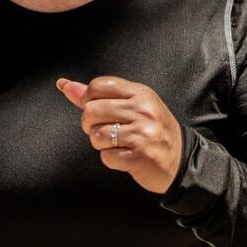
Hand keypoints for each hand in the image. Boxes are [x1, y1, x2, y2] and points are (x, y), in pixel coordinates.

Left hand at [57, 76, 183, 193]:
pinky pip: (106, 156)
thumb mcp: (133, 106)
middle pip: (91, 111)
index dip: (88, 99)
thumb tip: (64, 85)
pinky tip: (124, 156)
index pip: (99, 85)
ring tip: (117, 144)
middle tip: (106, 130)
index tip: (96, 110)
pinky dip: (110, 159)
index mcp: (140, 93)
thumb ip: (98, 96)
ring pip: (96, 135)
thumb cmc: (153, 131)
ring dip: (100, 143)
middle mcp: (142, 110)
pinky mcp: (139, 156)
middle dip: (90, 124)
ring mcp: (142, 134)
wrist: (181, 161)